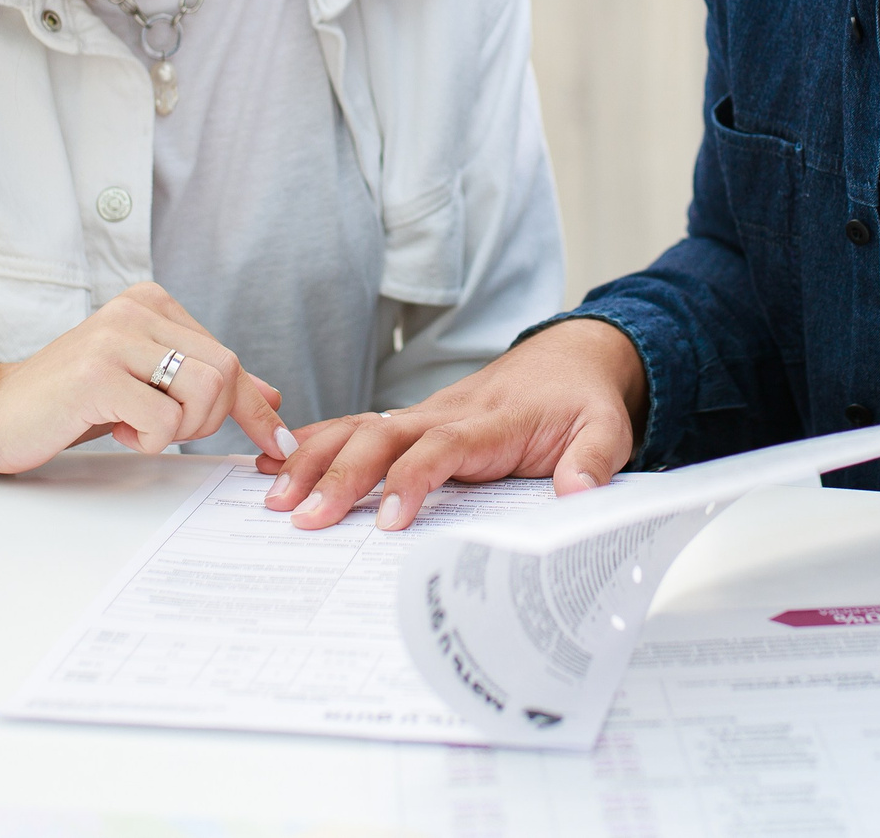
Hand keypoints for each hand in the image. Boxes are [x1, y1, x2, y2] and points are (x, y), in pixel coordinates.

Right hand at [0, 285, 288, 473]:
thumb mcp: (147, 384)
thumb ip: (203, 382)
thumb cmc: (75, 400)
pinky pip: (163, 421)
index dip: (254, 408)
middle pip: (224, 374)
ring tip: (136, 427)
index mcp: (154, 302)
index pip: (229, 357)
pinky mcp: (97, 373)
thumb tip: (272, 397)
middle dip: (208, 420)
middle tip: (163, 429)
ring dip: (178, 430)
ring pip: (203, 394)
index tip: (278, 445)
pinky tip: (114, 429)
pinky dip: (147, 440)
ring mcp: (116, 337)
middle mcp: (137, 309)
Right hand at [260, 317, 645, 530]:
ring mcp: (426, 413)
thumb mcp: (608, 429)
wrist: (571, 357)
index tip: (387, 522)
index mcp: (493, 421)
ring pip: (360, 427)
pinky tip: (271, 459)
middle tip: (302, 517)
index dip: (412, 481)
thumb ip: (595, 459)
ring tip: (272, 496)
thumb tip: (576, 492)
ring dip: (314, 459)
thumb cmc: (582, 400)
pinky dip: (314, 440)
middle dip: (340, 474)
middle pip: (383, 436)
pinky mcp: (415, 421)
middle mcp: (448, 412)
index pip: (442, 448)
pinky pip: (358, 427)